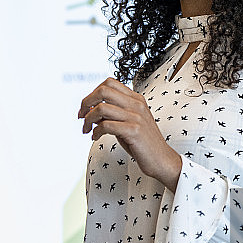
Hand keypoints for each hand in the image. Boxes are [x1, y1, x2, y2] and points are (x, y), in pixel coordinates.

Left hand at [78, 77, 181, 191]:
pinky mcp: (134, 131)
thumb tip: (89, 109)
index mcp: (136, 99)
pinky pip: (106, 125)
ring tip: (87, 129)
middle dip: (86, 102)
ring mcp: (136, 117)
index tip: (86, 107)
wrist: (161, 159)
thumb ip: (112, 113)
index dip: (93, 93)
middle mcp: (137, 104)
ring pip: (101, 108)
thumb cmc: (142, 143)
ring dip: (88, 119)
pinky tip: (95, 137)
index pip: (109, 83)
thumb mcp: (128, 122)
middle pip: (103, 90)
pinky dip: (96, 131)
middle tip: (81, 116)